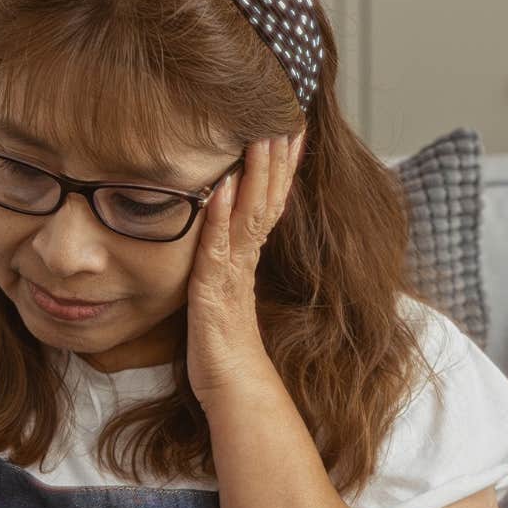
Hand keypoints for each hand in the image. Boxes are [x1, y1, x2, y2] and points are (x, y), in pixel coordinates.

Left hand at [187, 132, 303, 406]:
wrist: (233, 389)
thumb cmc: (224, 347)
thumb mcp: (224, 295)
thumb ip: (226, 263)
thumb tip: (224, 236)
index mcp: (247, 257)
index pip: (271, 202)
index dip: (282, 167)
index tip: (292, 130)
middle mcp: (244, 260)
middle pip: (267, 201)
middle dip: (277, 160)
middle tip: (286, 118)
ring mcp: (232, 274)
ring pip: (250, 217)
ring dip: (256, 177)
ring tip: (261, 140)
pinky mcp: (215, 292)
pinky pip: (218, 248)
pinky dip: (220, 217)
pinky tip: (221, 189)